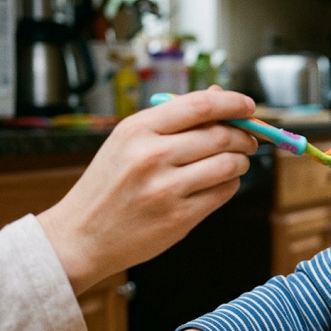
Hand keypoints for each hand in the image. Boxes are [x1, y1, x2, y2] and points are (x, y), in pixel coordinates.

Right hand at [38, 86, 258, 293]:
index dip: (232, 103)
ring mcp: (166, 189)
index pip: (199, 105)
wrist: (81, 235)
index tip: (248, 105)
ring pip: (228, 164)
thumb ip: (175, 118)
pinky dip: (229, 184)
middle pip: (220, 136)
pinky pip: (223, 192)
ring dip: (240, 161)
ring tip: (234, 162)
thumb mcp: (129, 141)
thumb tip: (220, 94)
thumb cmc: (110, 184)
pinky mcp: (179, 218)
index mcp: (138, 129)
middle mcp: (151, 156)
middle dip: (243, 136)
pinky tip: (218, 183)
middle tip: (248, 140)